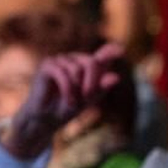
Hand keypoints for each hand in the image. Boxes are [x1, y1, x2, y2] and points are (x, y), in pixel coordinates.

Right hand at [3, 43, 126, 159]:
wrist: (47, 118)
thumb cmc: (68, 107)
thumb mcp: (89, 98)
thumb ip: (101, 86)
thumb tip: (116, 76)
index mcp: (87, 66)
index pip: (102, 54)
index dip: (111, 51)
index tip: (121, 50)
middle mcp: (74, 59)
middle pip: (91, 62)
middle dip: (92, 82)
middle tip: (87, 98)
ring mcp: (59, 60)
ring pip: (76, 69)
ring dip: (76, 89)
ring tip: (72, 102)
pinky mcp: (47, 65)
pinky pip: (62, 74)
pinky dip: (67, 89)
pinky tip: (68, 99)